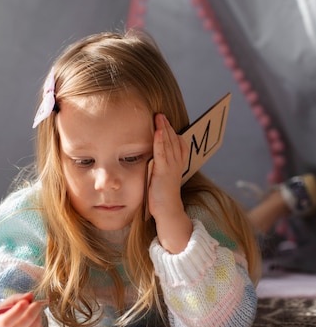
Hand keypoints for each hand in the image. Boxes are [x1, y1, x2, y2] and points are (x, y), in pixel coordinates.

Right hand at [0, 292, 46, 326]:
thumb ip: (13, 300)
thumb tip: (30, 296)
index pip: (6, 322)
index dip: (16, 311)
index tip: (25, 302)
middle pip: (26, 322)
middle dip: (34, 308)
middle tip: (36, 303)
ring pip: (35, 326)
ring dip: (37, 316)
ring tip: (32, 313)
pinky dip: (38, 325)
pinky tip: (32, 323)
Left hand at [148, 114, 192, 253]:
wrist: (168, 212)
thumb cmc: (162, 198)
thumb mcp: (161, 179)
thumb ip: (158, 169)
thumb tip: (150, 161)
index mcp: (176, 165)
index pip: (177, 144)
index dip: (172, 132)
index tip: (165, 122)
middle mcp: (176, 164)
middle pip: (173, 140)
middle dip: (167, 126)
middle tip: (161, 114)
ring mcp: (171, 168)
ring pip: (168, 144)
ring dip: (164, 129)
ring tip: (160, 117)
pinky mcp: (163, 172)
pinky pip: (162, 153)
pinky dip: (160, 141)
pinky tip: (158, 132)